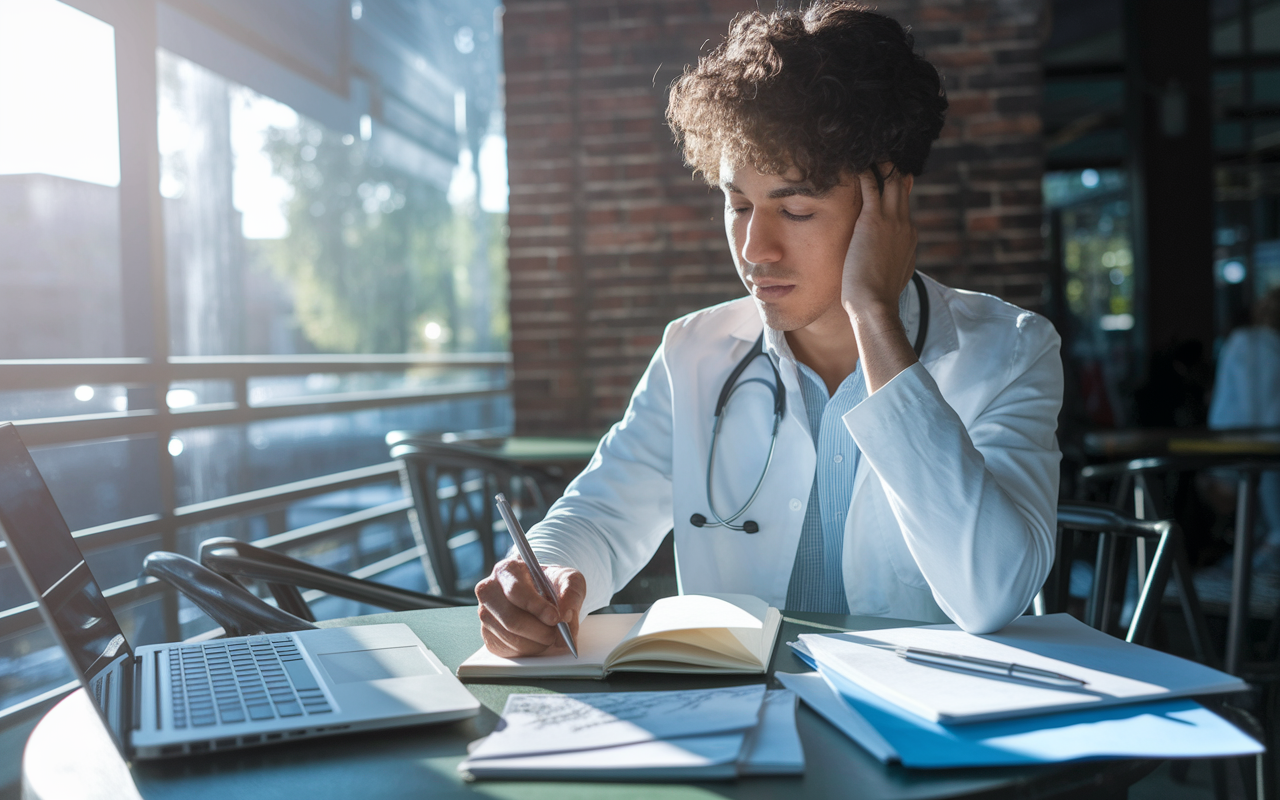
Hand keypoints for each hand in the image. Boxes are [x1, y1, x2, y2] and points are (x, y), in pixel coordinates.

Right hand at [475, 556, 585, 656]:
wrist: (544, 593)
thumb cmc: (554, 583)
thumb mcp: (570, 580)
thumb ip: (571, 595)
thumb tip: (565, 619)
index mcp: (507, 570)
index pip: (516, 591)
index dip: (537, 607)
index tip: (555, 617)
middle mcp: (489, 591)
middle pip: (511, 619)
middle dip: (539, 631)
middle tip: (557, 633)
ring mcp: (486, 614)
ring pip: (511, 637)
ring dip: (537, 642)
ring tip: (550, 634)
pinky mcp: (488, 635)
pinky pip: (509, 649)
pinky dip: (529, 649)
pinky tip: (538, 639)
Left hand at [841, 165, 916, 318]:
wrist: (875, 305)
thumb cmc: (876, 299)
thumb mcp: (890, 279)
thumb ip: (892, 267)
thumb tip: (889, 270)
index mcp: (909, 239)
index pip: (903, 208)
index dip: (895, 193)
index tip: (886, 181)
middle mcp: (906, 225)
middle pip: (903, 188)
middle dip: (892, 171)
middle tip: (880, 155)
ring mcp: (893, 221)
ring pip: (892, 181)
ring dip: (882, 165)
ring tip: (869, 152)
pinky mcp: (874, 220)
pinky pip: (871, 185)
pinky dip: (865, 172)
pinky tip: (854, 162)